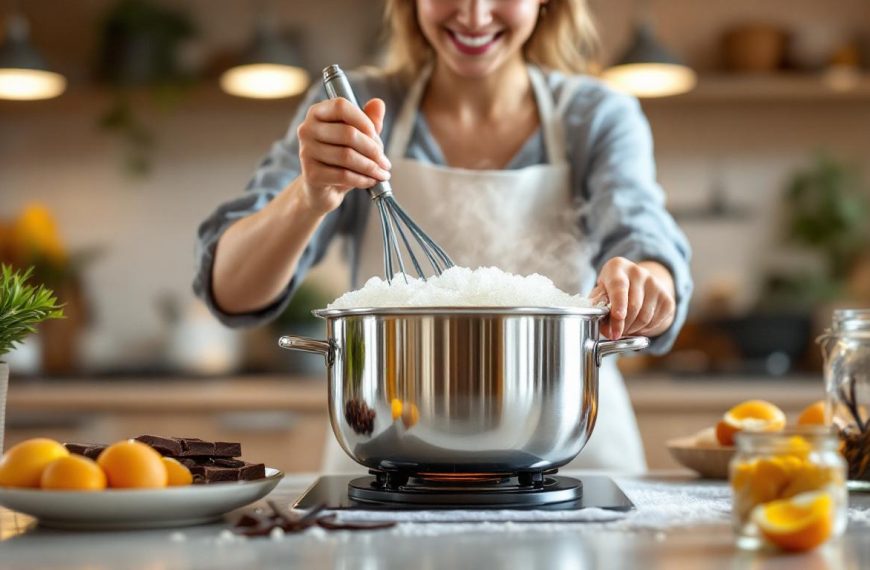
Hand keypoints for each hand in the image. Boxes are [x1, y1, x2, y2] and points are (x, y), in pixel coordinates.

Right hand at [296, 97, 390, 214]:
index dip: (363, 120)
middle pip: (348, 133)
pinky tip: (371, 181)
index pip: (341, 106)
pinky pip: (343, 175)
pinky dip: (362, 179)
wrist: (323, 189)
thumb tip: (378, 103)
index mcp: (318, 113)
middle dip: (373, 149)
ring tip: (383, 173)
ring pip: (347, 156)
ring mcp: (306, 152)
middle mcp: (307, 129)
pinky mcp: (311, 174)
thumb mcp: (357, 138)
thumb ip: (368, 121)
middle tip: (385, 162)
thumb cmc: (341, 159)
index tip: (375, 135)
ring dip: (371, 167)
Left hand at [590, 258, 675, 339]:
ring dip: (632, 329)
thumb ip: (599, 308)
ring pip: (645, 317)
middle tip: (614, 334)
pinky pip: (656, 322)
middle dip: (622, 325)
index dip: (619, 303)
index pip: (619, 286)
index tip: (617, 316)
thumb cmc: (610, 290)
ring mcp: (655, 284)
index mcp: (618, 267)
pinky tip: (636, 326)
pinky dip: (644, 330)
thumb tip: (607, 329)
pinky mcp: (666, 298)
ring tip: (624, 330)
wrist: (634, 285)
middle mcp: (638, 272)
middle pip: (633, 306)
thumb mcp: (600, 293)